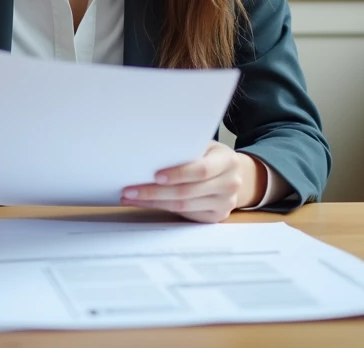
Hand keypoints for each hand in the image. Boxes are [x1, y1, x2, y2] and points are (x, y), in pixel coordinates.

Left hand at [120, 142, 262, 222]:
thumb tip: (150, 151)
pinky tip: (145, 203)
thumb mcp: (205, 146)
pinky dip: (162, 208)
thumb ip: (187, 149)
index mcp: (228, 161)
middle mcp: (230, 183)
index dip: (178, 174)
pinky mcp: (215, 217)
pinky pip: (185, 214)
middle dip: (155, 192)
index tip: (155, 176)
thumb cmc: (211, 156)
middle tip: (130, 190)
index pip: (201, 170)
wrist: (233, 175)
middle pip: (188, 191)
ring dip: (153, 202)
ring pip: (183, 206)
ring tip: (131, 197)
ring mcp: (224, 203)